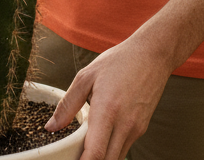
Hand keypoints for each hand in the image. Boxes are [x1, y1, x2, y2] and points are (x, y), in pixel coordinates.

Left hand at [45, 33, 172, 159]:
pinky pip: (123, 149)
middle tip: (74, 155)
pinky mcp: (141, 129)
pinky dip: (110, 151)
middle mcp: (124, 124)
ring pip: (115, 159)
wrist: (153, 54)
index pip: (94, 154)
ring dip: (100, 158)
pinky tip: (101, 140)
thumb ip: (68, 104)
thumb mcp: (87, 76)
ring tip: (86, 149)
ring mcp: (135, 129)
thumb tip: (51, 127)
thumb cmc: (119, 61)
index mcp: (107, 110)